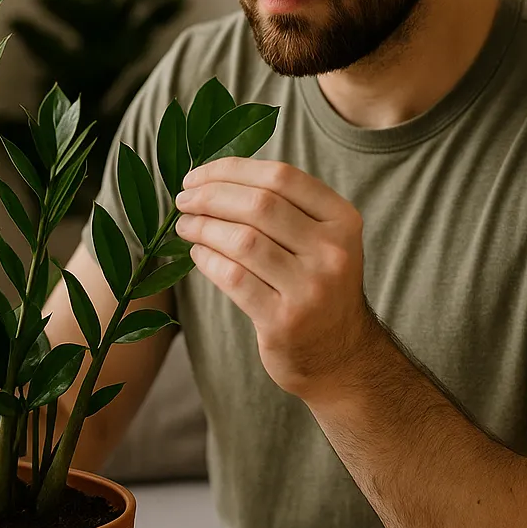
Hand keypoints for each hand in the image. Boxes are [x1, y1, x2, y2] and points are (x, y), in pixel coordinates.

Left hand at [174, 158, 373, 399]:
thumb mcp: (322, 241)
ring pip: (242, 240)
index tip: (197, 175)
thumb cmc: (316, 286)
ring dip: (203, 227)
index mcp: (343, 220)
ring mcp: (311, 287)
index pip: (282, 177)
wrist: (340, 357)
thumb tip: (215, 177)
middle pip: (259, 204)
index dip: (231, 170)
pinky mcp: (284, 321)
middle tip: (183, 200)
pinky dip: (207, 260)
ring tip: (185, 226)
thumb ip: (285, 208)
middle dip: (210, 196)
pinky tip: (198, 253)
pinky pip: (233, 278)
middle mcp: (333, 250)